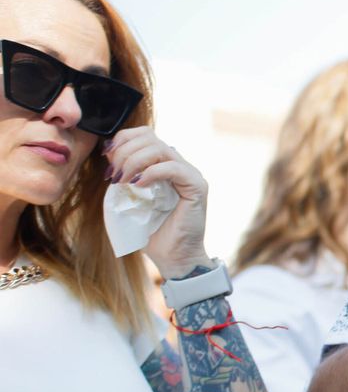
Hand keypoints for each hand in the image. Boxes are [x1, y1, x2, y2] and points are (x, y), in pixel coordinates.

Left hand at [104, 127, 210, 278]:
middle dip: (124, 152)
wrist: (173, 257)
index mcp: (163, 164)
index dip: (122, 139)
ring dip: (134, 161)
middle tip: (113, 175)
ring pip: (160, 148)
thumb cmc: (151, 232)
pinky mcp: (197, 187)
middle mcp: (179, 165)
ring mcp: (190, 174)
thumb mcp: (128, 197)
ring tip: (123, 181)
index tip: (106, 159)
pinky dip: (152, 173)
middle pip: (149, 137)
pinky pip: (173, 167)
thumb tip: (109, 155)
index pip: (144, 134)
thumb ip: (124, 175)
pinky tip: (139, 186)